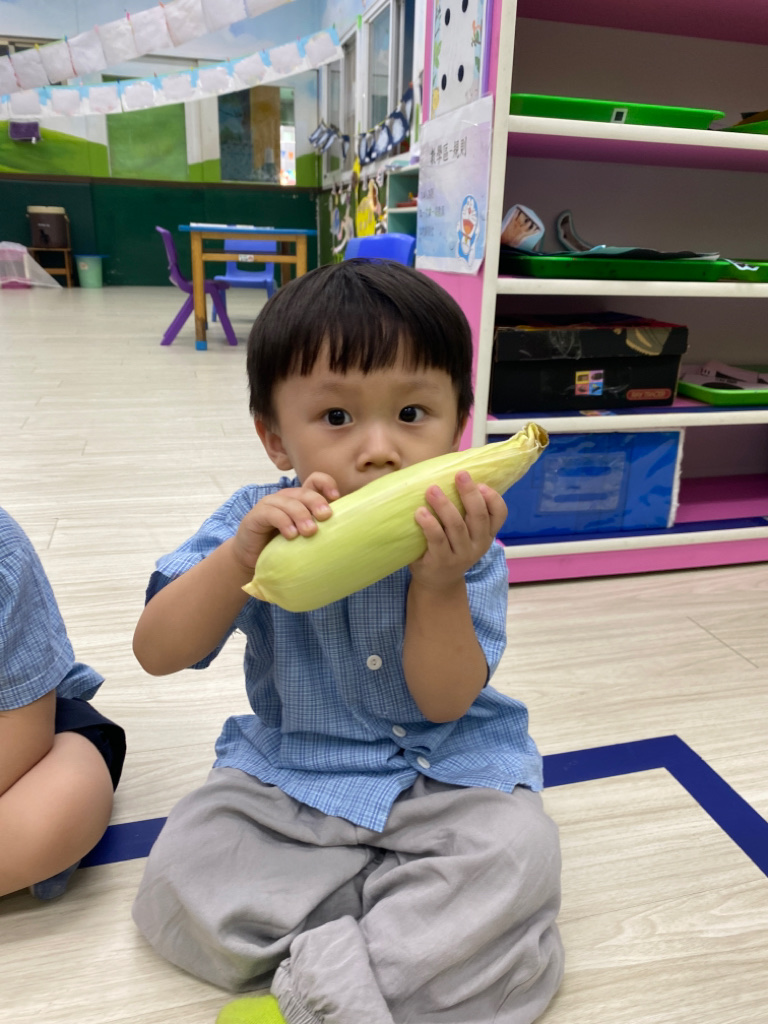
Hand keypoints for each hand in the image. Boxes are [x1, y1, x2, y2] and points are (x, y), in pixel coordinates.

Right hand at [232, 472, 338, 570]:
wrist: (254, 561)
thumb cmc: (284, 549)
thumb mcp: (306, 537)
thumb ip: (322, 529)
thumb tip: (351, 530)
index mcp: (301, 499)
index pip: (315, 480)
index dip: (326, 484)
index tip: (336, 498)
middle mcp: (286, 498)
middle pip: (304, 492)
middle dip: (317, 502)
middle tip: (325, 517)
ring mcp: (269, 505)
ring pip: (289, 502)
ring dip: (301, 515)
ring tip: (309, 532)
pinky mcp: (255, 516)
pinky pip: (271, 514)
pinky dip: (283, 522)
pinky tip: (291, 535)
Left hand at [409, 471, 507, 589]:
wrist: (438, 582)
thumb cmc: (449, 546)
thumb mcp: (465, 532)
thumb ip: (464, 510)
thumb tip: (450, 471)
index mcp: (487, 533)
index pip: (500, 514)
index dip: (493, 498)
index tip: (481, 483)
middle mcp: (478, 544)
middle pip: (479, 516)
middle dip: (470, 493)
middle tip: (460, 474)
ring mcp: (461, 554)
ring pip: (457, 526)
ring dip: (445, 506)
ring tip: (432, 490)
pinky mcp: (442, 561)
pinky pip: (437, 540)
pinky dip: (430, 524)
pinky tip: (420, 512)